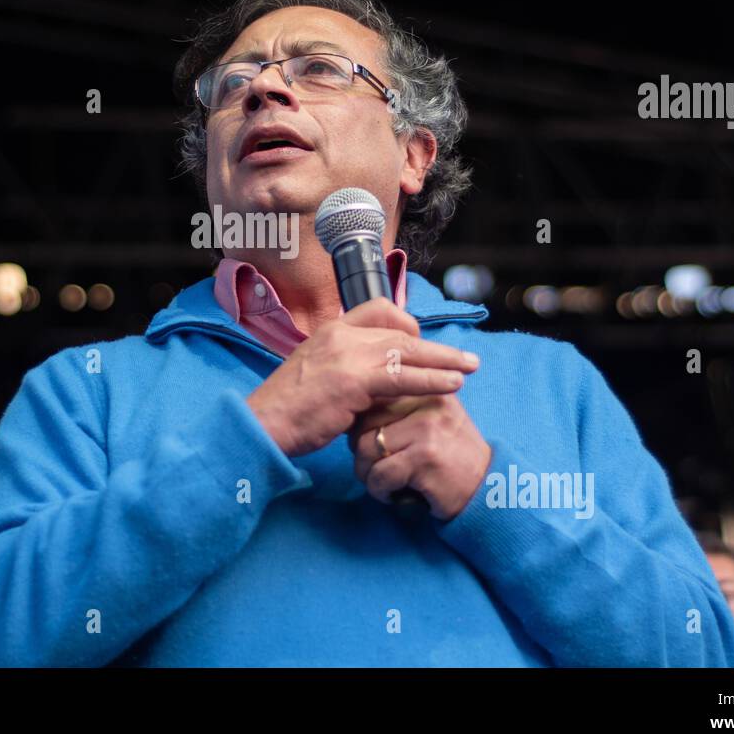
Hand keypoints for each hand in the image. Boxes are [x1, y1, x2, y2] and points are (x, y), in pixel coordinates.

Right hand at [246, 298, 479, 458]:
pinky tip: (451, 386)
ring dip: (444, 360)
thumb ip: (346, 371)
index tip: (421, 341)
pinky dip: (432, 380)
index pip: (378, 309)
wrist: (263, 425)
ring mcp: (346, 355)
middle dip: (435, 346)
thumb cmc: (288, 410)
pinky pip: (402, 376)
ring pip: (407, 351)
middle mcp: (340, 334)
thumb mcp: (316, 377)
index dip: (406, 323)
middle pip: (400, 331)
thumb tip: (374, 383)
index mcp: (330, 330)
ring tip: (470, 369)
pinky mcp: (352, 380)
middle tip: (465, 358)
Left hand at [348, 391, 491, 521]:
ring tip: (385, 483)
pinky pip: (380, 474)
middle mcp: (427, 399)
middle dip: (360, 452)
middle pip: (361, 422)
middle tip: (376, 469)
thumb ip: (396, 406)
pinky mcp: (426, 457)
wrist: (487, 489)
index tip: (373, 444)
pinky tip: (395, 495)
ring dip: (367, 475)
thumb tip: (350, 409)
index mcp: (424, 385)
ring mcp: (427, 427)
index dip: (360, 426)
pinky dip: (380, 491)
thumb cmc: (449, 456)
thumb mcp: (428, 418)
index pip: (369, 396)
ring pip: (365, 449)